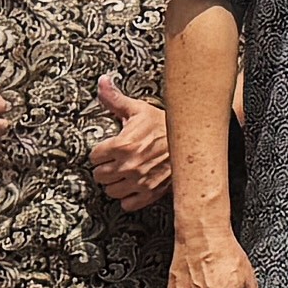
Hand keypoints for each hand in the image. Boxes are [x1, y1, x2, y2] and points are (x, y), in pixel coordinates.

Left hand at [82, 82, 166, 204]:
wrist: (192, 138)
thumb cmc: (166, 124)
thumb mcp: (139, 109)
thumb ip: (115, 99)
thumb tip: (103, 83)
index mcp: (121, 145)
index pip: (94, 157)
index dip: (100, 152)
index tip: (106, 150)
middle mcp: (128, 165)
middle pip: (100, 176)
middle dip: (105, 168)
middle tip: (113, 162)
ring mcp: (139, 181)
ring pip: (111, 191)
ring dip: (114, 183)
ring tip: (122, 174)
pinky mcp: (151, 192)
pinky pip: (128, 204)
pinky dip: (128, 198)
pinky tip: (132, 187)